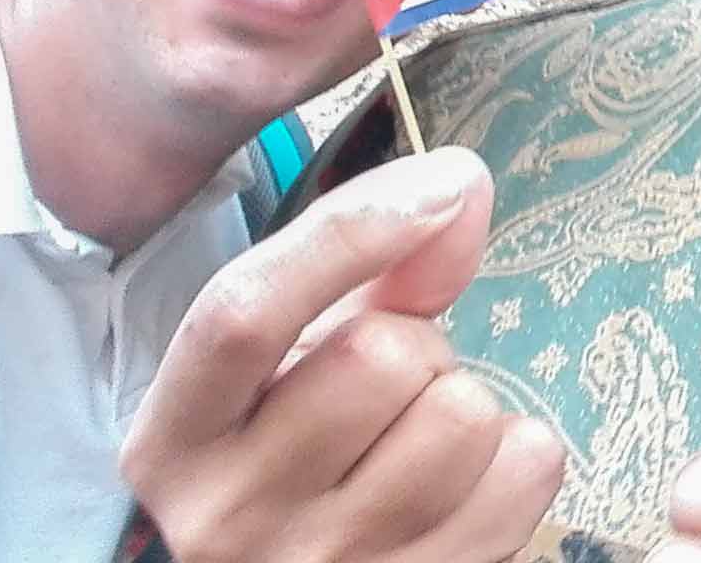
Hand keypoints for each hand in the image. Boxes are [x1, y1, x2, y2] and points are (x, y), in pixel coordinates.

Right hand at [119, 147, 564, 562]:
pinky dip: (520, 455)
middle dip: (417, 344)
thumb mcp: (302, 358)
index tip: (442, 182)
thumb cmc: (304, 450)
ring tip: (420, 438)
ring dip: (465, 402)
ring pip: (463, 414)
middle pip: (381, 354)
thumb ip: (374, 264)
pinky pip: (528, 468)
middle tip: (393, 387)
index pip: (245, 312)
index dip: (352, 231)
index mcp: (173, 440)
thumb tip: (459, 181)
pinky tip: (468, 483)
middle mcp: (228, 518)